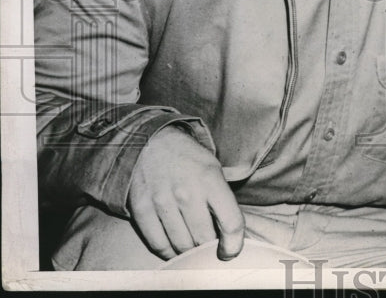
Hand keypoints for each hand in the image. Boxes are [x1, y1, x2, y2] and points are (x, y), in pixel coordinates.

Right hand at [127, 125, 244, 260]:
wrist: (151, 141)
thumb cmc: (188, 159)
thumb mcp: (213, 169)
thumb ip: (221, 198)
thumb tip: (229, 234)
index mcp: (211, 179)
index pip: (231, 222)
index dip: (234, 244)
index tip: (230, 251)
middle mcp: (187, 192)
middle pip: (204, 239)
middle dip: (208, 248)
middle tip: (208, 247)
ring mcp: (162, 201)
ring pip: (181, 245)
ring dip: (188, 251)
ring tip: (191, 246)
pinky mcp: (142, 208)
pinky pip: (158, 243)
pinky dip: (168, 251)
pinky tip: (174, 248)